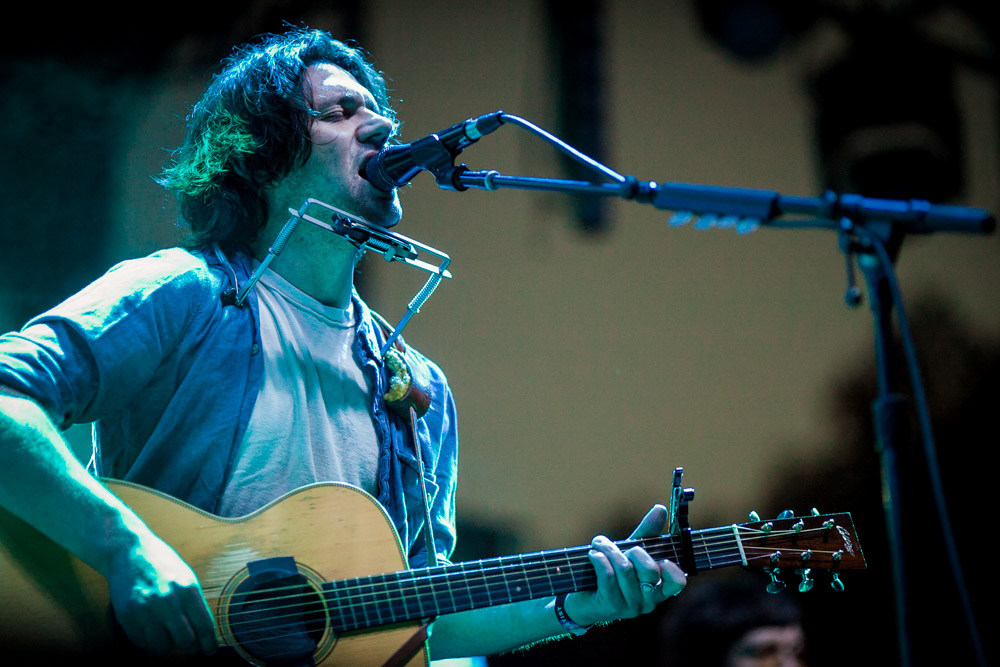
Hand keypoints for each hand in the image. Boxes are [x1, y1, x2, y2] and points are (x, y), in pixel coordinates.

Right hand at [107, 533, 217, 656]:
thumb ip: (195, 605)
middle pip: (185, 641)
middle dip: (190, 649)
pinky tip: (150, 630)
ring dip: (167, 647)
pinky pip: (141, 642)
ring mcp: (145, 609)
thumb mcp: (187, 578)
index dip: (209, 644)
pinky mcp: (127, 616)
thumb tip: (204, 634)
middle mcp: (168, 601)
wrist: (130, 552)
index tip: (209, 652)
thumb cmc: (163, 566)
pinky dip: (148, 641)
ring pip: (162, 647)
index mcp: (188, 590)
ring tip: (167, 637)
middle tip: (189, 647)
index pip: (204, 627)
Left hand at [564, 504, 685, 626]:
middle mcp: (648, 601)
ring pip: (625, 569)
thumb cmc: (612, 572)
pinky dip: (599, 558)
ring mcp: (630, 606)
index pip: (677, 582)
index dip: (671, 568)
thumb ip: (647, 533)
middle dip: (633, 551)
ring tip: (599, 545)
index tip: (659, 557)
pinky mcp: (610, 606)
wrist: (584, 598)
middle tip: (621, 547)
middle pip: (649, 569)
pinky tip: (593, 554)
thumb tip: (660, 509)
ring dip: (609, 550)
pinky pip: (608, 575)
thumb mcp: (630, 552)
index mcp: (658, 589)